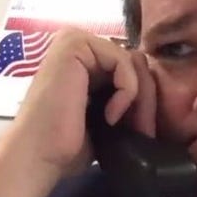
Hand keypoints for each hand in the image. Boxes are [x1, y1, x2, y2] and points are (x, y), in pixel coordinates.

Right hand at [0, 28, 156, 196]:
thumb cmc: (70, 143)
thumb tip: (156, 85)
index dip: (144, 98)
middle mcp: (80, 42)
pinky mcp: (74, 44)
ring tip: (125, 125)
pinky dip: (126, 90)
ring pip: (133, 62)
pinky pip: (122, 61)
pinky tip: (110, 115)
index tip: (140, 130)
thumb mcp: (110, 113)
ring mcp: (75, 39)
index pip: (134, 66)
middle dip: (145, 99)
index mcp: (86, 57)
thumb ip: (128, 93)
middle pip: (136, 62)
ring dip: (138, 98)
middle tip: (141, 130)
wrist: (39, 156)